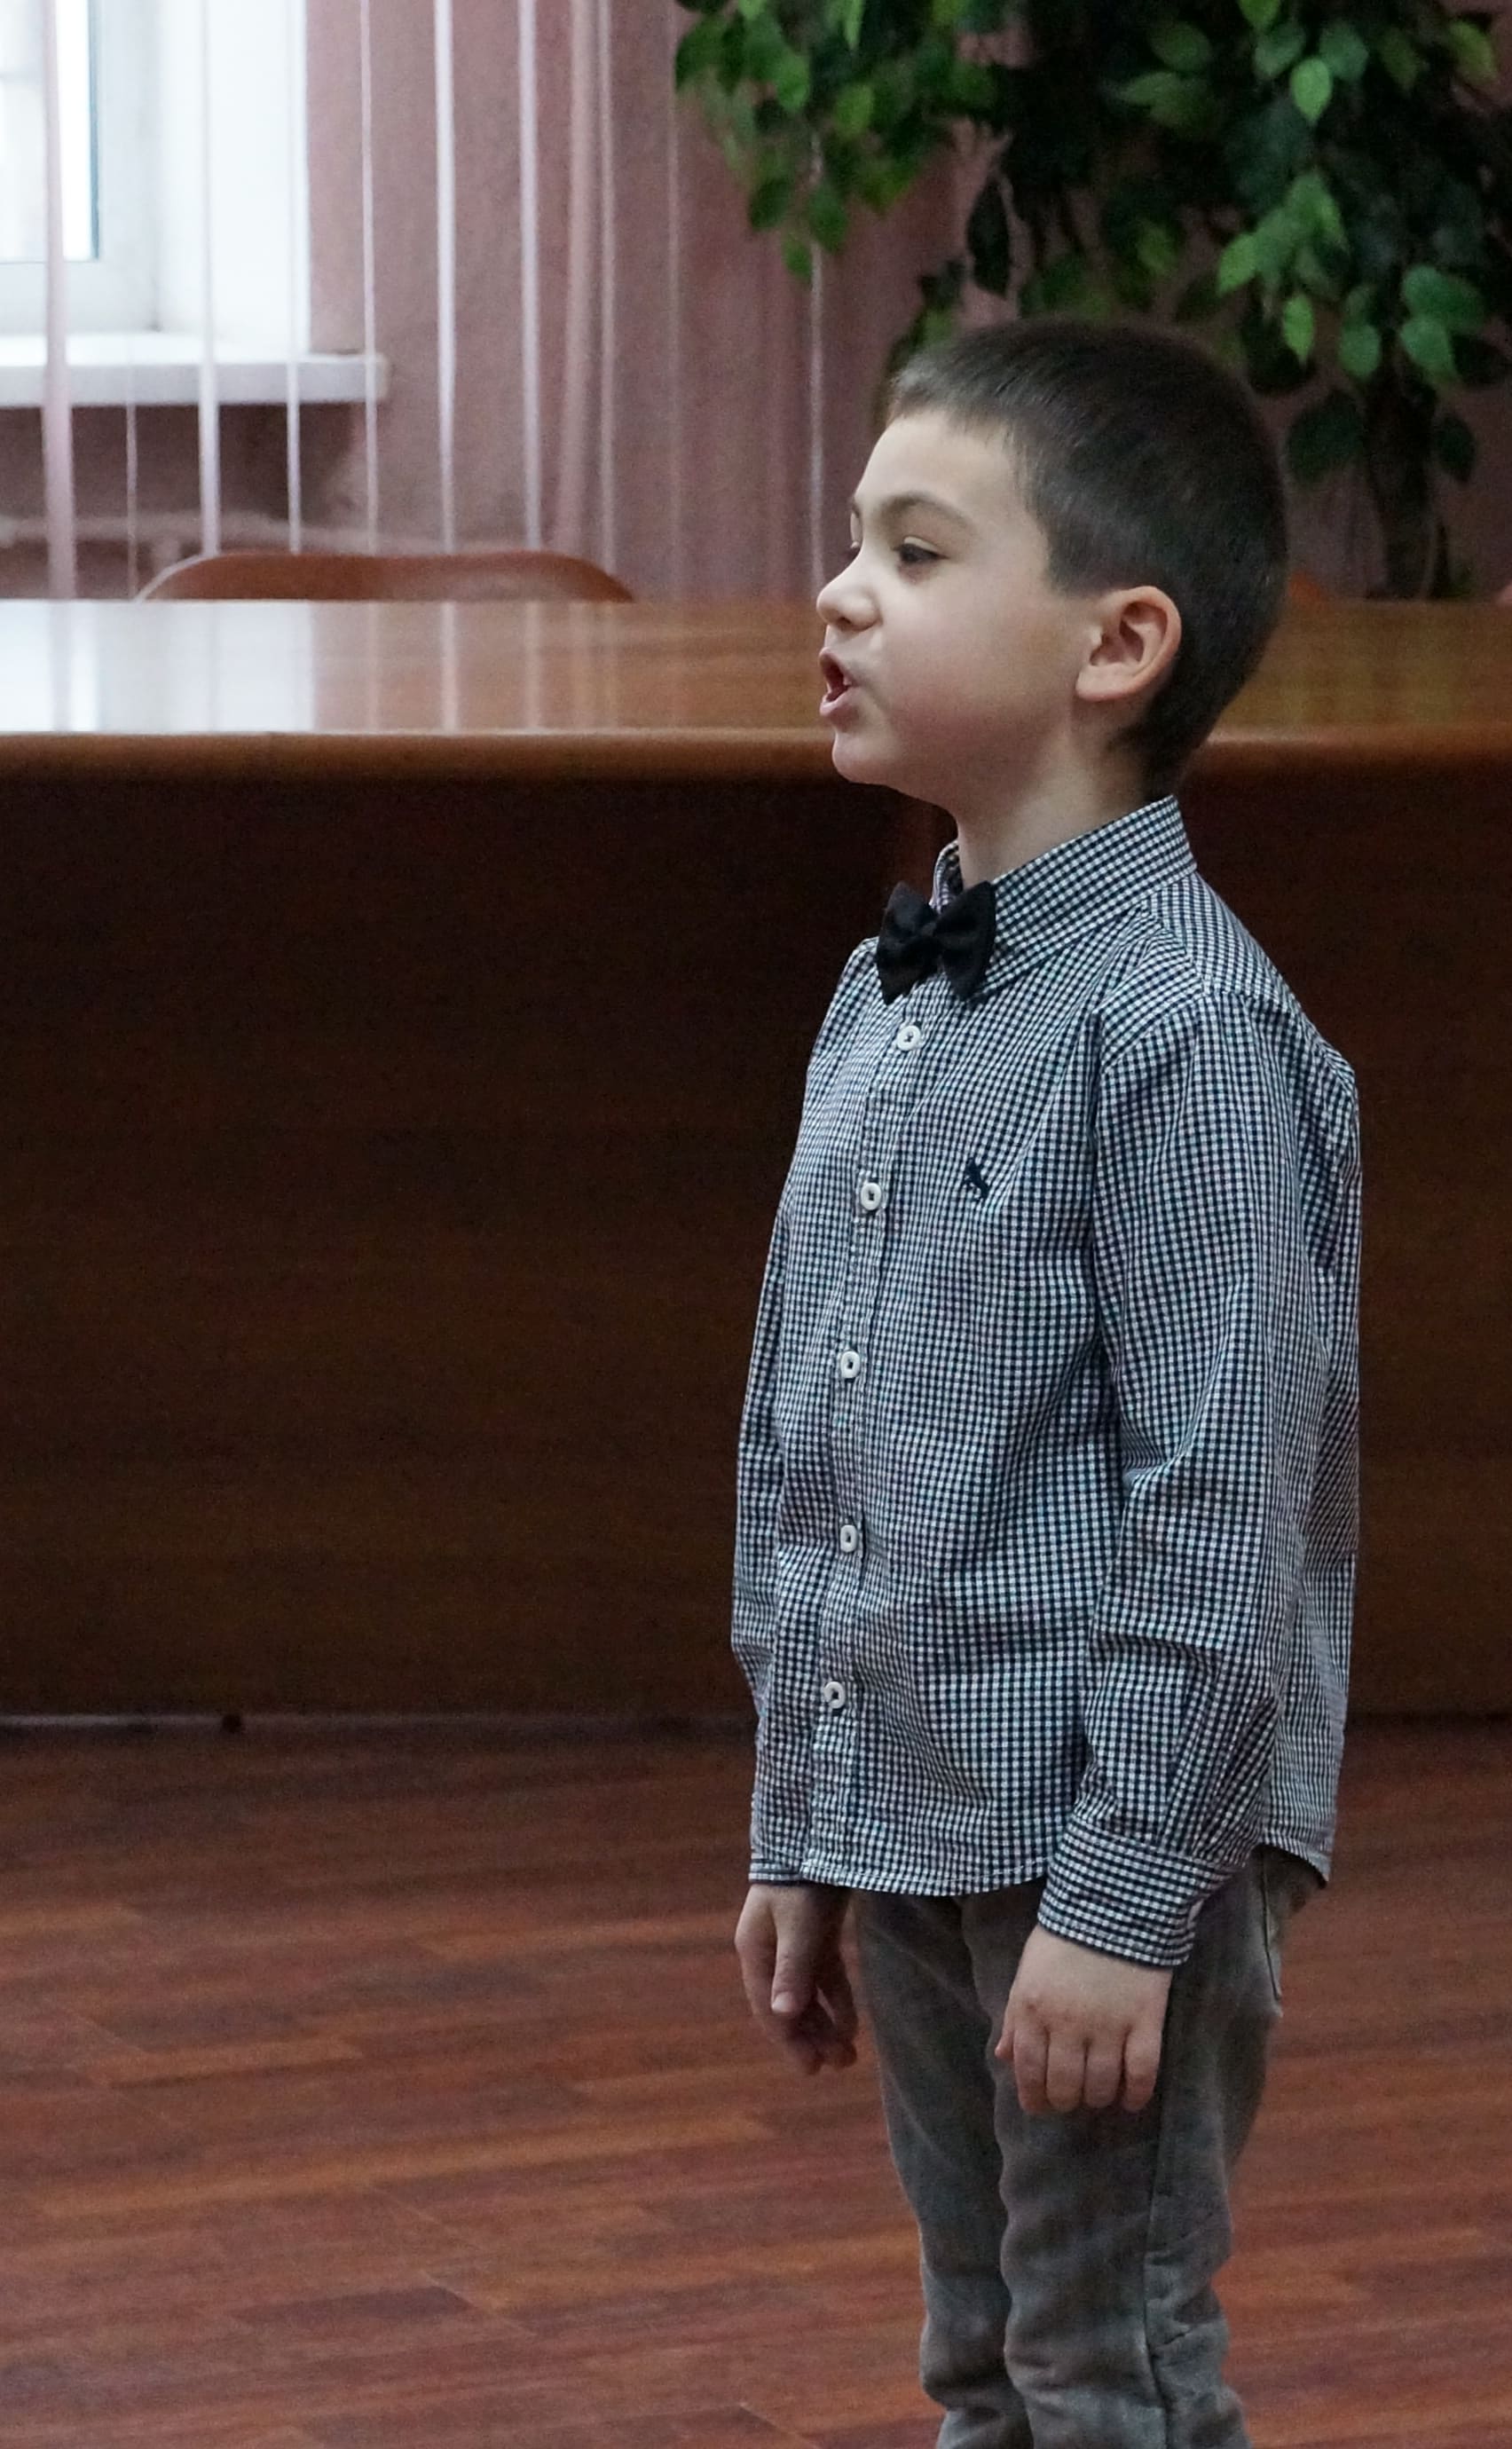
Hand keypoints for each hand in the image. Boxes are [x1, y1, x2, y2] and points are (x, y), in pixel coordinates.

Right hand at [735, 1881, 857, 2075]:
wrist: (822, 1833)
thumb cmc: (802, 1880)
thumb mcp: (798, 1925)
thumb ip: (792, 1969)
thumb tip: (783, 2015)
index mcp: (755, 1952)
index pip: (768, 2007)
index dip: (788, 2040)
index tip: (810, 2069)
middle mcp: (770, 1953)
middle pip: (788, 2006)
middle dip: (811, 2038)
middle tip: (837, 2066)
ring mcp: (793, 1945)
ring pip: (808, 1996)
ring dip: (825, 2025)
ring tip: (848, 2055)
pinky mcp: (816, 1935)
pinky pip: (824, 1977)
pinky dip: (836, 2000)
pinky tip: (852, 2023)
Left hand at [996, 1924, 1171, 2114]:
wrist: (1112, 1904)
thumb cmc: (1062, 1937)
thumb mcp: (1027, 1972)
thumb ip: (1014, 2016)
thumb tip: (1002, 2057)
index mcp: (1032, 2009)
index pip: (1028, 2071)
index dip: (1033, 2098)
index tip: (1040, 2107)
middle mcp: (1067, 2023)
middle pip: (1065, 2086)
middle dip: (1065, 2101)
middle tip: (1071, 2098)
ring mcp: (1108, 2024)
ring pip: (1101, 2086)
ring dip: (1098, 2098)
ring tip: (1099, 2093)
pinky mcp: (1145, 2021)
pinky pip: (1142, 2073)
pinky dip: (1136, 2095)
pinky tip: (1131, 2100)